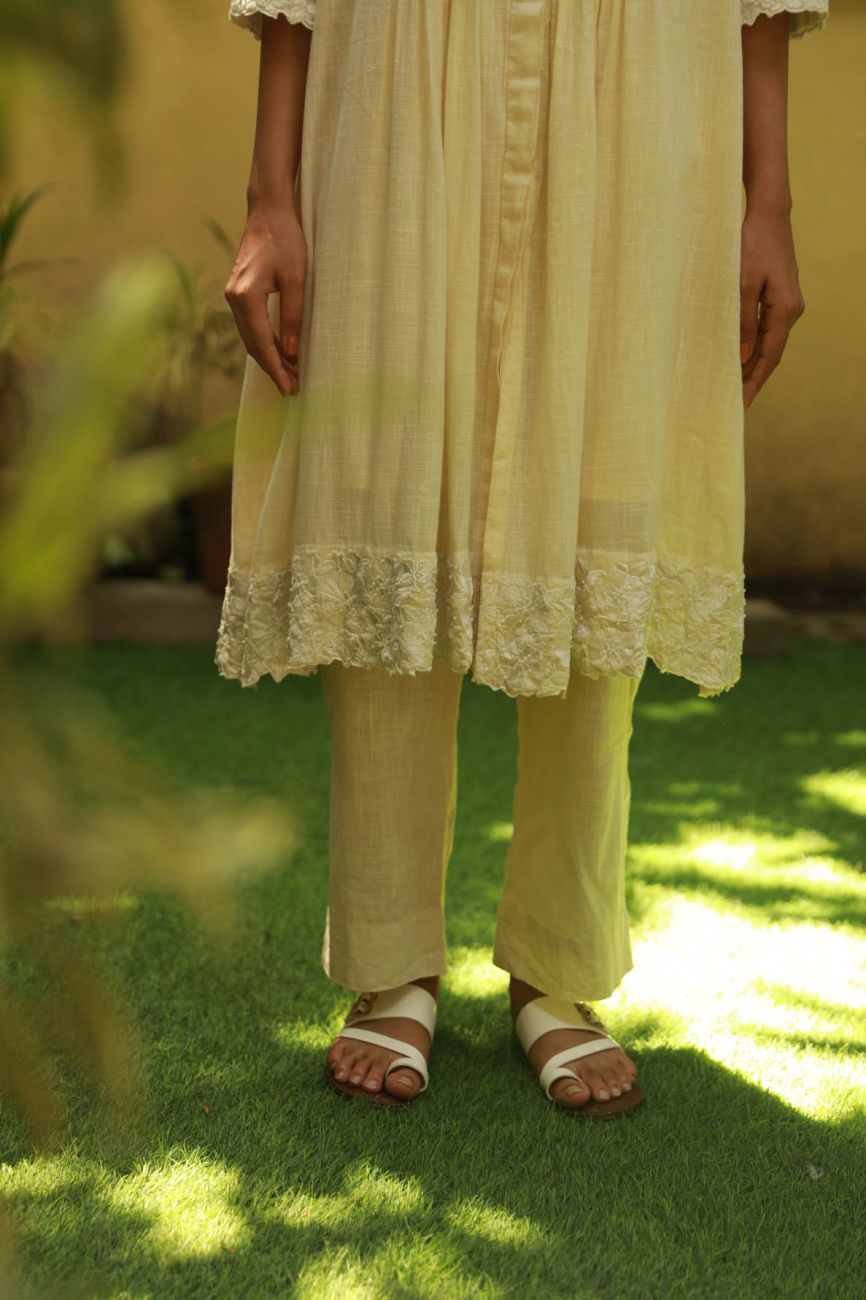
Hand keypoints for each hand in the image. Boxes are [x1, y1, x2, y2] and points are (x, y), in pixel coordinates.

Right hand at [224, 199, 306, 396]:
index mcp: (246, 296)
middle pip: (252, 345)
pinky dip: (263, 342)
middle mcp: (234, 298)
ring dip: (268, 357)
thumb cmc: (286, 240)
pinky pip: (250, 326)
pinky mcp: (238, 292)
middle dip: (272, 368)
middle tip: (292, 388)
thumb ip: (292, 317)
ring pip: (249, 337)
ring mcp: (233, 295)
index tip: (290, 388)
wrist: (268, 211)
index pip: (261, 343)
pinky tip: (278, 352)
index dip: (276, 369)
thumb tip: (291, 353)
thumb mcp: (296, 280)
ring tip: (289, 374)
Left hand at [739, 205, 805, 410]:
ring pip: (769, 344)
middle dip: (753, 379)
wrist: (768, 215)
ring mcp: (786, 304)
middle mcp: (791, 310)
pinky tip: (741, 358)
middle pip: (771, 354)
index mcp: (785, 310)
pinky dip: (754, 347)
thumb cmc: (753, 245)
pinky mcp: (778, 298)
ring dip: (753, 365)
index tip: (741, 403)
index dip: (754, 381)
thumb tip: (742, 357)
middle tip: (735, 403)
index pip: (770, 356)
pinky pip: (766, 330)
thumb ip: (742, 322)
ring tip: (735, 387)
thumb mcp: (742, 285)